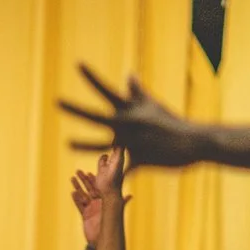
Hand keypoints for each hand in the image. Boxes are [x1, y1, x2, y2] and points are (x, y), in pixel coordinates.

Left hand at [63, 66, 209, 167]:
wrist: (193, 142)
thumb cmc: (170, 122)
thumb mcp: (152, 105)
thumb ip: (136, 91)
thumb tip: (128, 74)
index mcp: (130, 110)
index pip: (106, 91)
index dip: (91, 77)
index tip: (77, 63)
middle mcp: (128, 124)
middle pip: (96, 116)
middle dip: (76, 109)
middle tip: (57, 101)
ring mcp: (132, 143)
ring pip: (102, 146)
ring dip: (84, 145)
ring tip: (67, 143)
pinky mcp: (139, 161)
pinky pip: (122, 172)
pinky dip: (115, 178)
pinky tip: (102, 187)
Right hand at [70, 150, 125, 242]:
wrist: (103, 239)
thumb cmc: (111, 226)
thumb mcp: (116, 212)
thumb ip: (122, 203)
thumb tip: (130, 195)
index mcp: (104, 201)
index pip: (97, 187)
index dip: (93, 179)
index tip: (88, 172)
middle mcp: (97, 203)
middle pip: (88, 189)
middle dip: (83, 180)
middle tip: (78, 171)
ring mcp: (90, 208)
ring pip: (82, 195)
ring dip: (77, 187)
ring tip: (72, 178)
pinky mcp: (84, 215)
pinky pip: (79, 205)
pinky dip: (76, 199)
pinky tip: (72, 192)